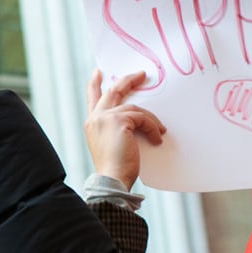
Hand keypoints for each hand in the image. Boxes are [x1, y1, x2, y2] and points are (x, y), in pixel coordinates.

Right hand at [84, 69, 165, 188]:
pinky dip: (152, 127)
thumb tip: (135, 120)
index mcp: (91, 124)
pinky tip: (157, 138)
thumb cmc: (115, 168)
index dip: (95, 85)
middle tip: (141, 75)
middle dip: (128, 81)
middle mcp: (95, 118)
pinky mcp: (118, 121)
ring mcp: (105, 118)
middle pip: (113, 92)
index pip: (92, 99)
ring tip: (159, 130)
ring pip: (134, 108)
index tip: (98, 73)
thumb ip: (116, 129)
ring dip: (150, 119)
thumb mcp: (111, 143)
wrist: (112, 179)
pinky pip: (142, 117)